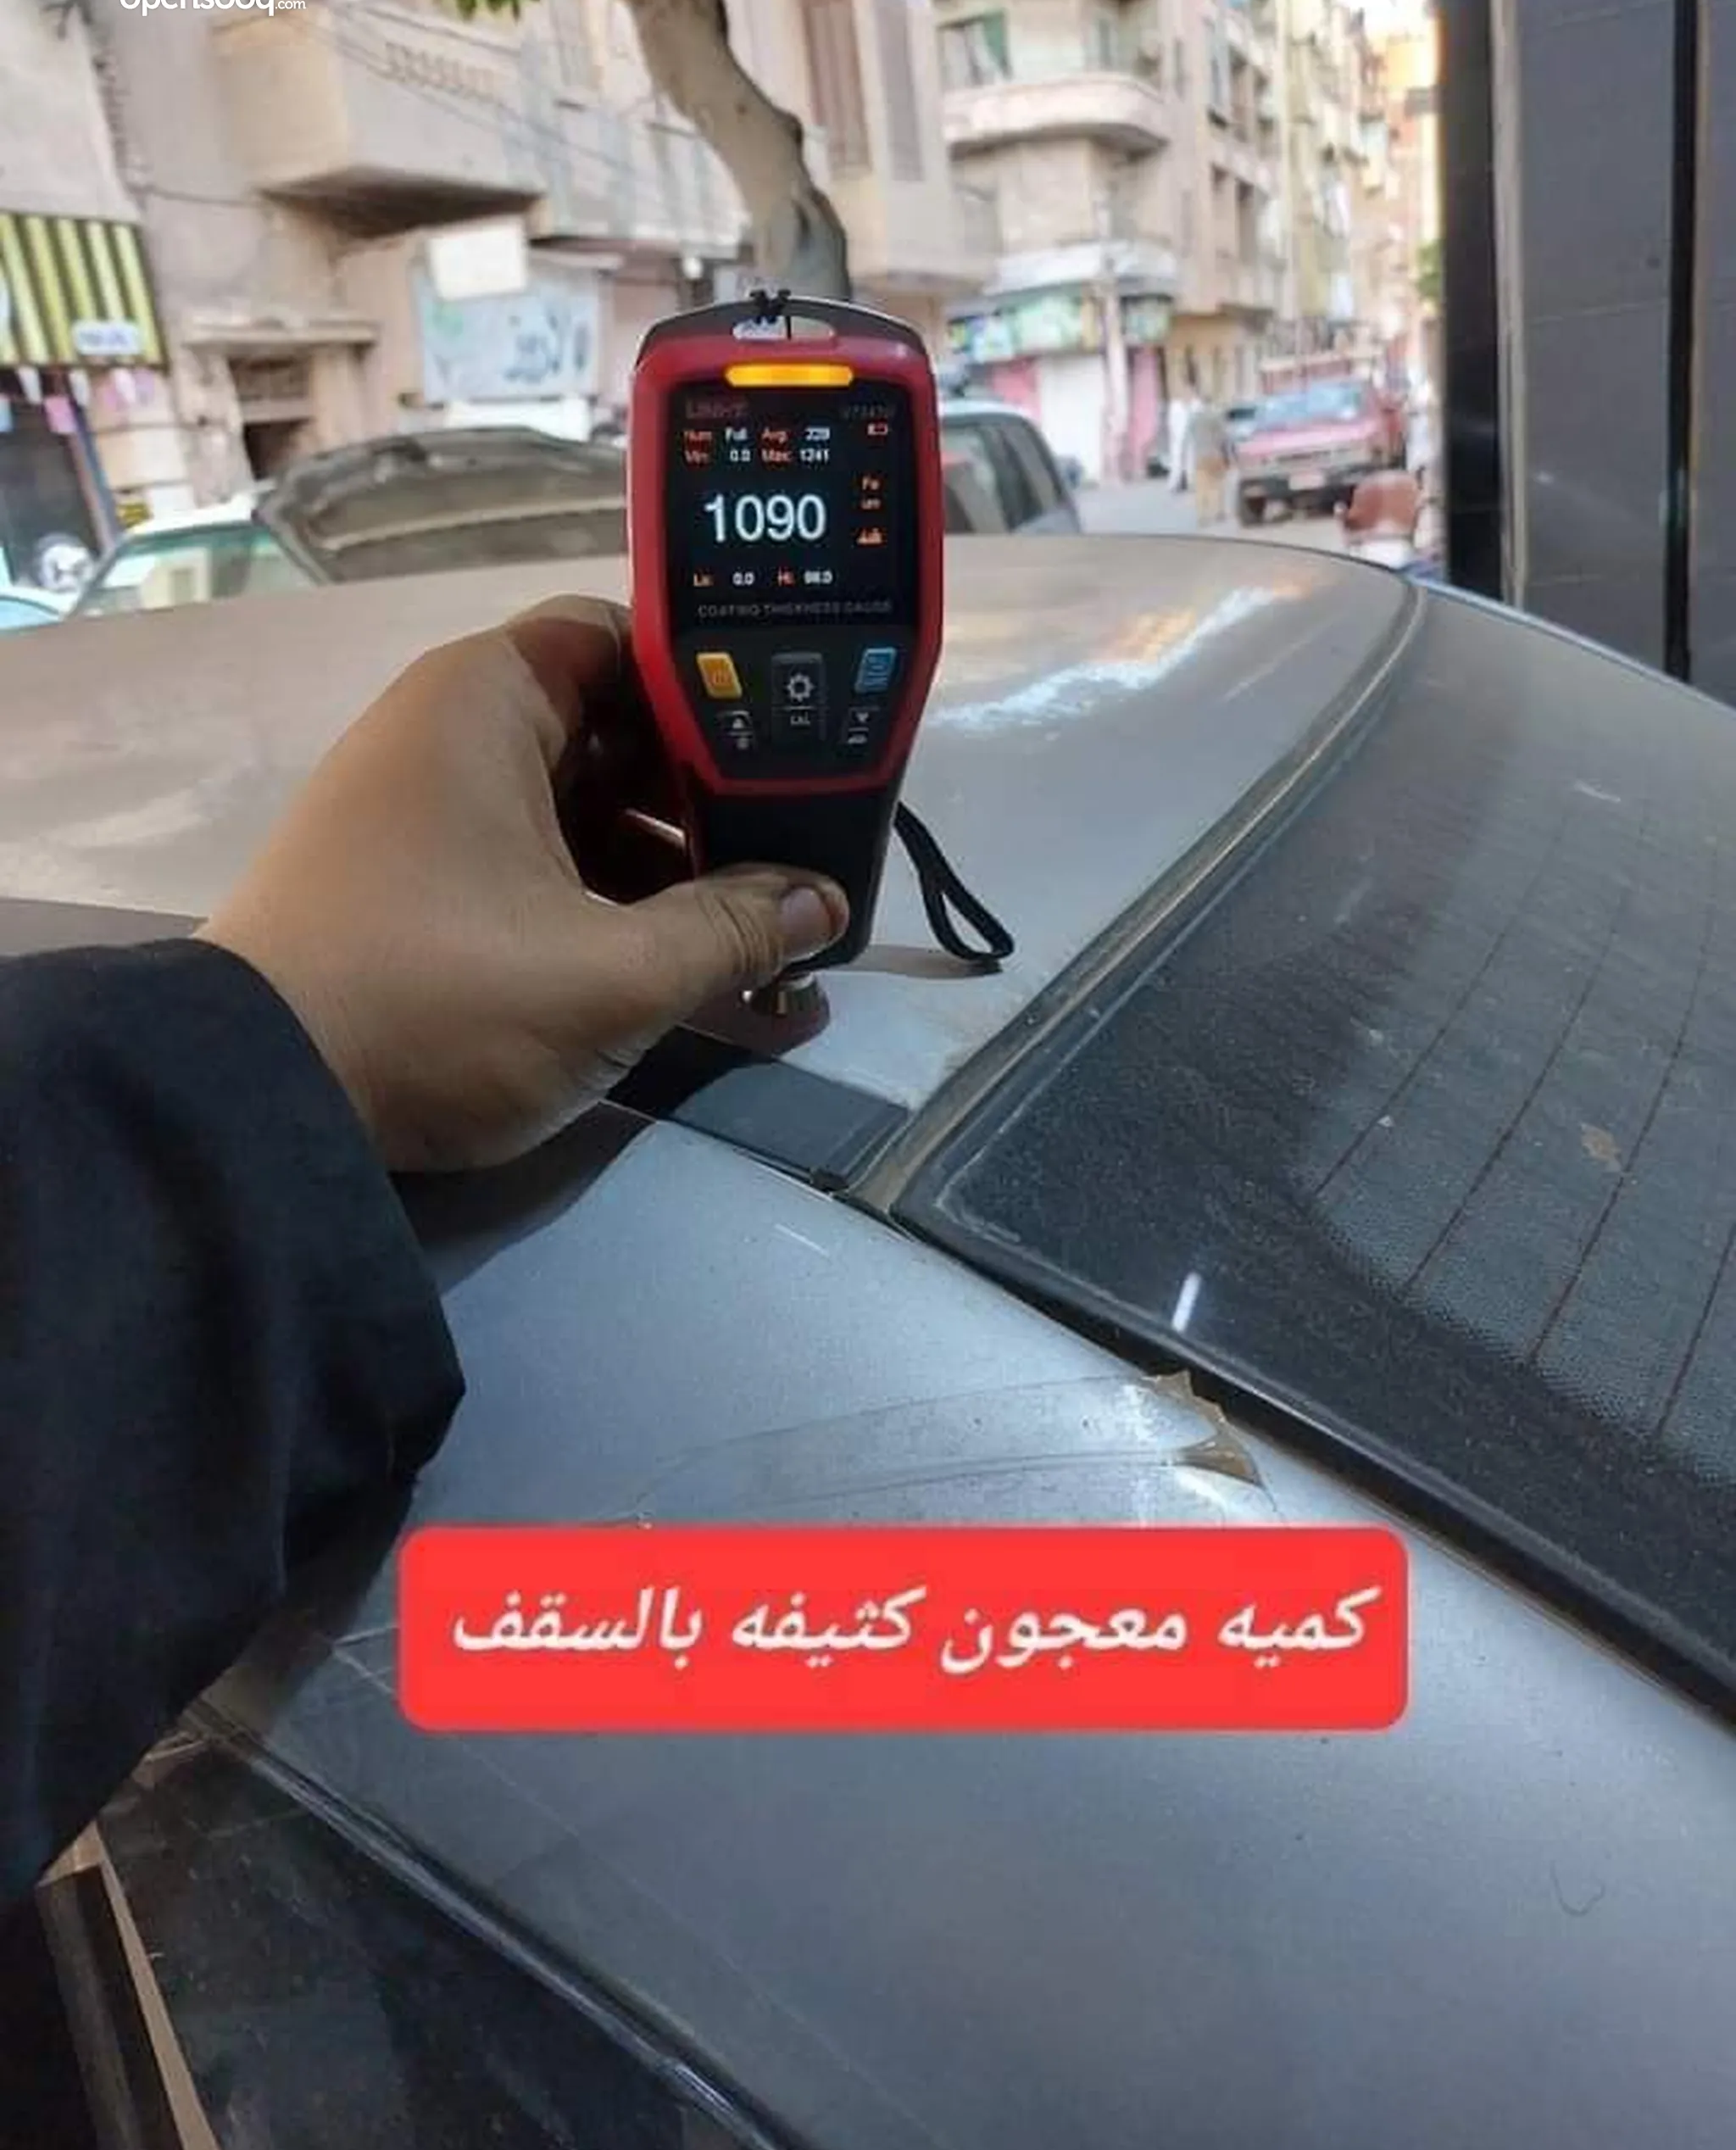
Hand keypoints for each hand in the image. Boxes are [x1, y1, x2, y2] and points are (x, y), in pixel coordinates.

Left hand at [198, 595, 848, 1172]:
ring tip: (760, 926)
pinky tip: (680, 961)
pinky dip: (607, 898)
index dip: (717, 684)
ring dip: (668, 863)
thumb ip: (731, 933)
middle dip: (709, 792)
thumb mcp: (609, 974)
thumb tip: (821, 905)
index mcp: (485, 702)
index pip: (625, 638)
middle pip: (612, 727)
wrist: (255, 1100)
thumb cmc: (438, 1002)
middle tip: (800, 846)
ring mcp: (427, 811)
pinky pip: (537, 860)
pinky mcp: (416, 883)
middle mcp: (450, 732)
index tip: (799, 744)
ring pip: (579, 805)